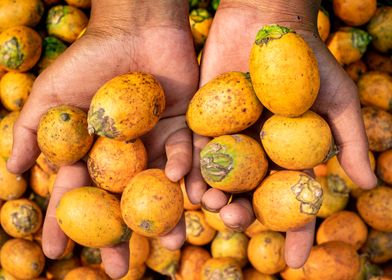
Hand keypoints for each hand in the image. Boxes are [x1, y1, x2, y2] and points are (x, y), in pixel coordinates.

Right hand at [7, 1, 197, 277]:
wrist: (135, 28)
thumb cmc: (89, 59)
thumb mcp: (51, 95)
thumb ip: (31, 131)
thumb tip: (12, 172)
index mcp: (94, 150)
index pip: (77, 194)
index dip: (65, 224)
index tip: (55, 255)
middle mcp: (126, 153)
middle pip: (122, 201)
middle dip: (120, 234)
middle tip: (118, 270)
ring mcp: (156, 143)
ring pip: (160, 188)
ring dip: (166, 215)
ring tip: (170, 243)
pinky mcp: (184, 128)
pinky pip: (188, 155)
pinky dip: (187, 170)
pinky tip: (185, 184)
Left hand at [186, 0, 376, 267]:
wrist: (268, 24)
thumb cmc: (309, 61)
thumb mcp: (338, 99)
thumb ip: (349, 140)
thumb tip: (369, 184)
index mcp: (289, 156)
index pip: (294, 201)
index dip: (298, 232)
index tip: (297, 262)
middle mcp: (258, 154)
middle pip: (251, 195)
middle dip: (244, 213)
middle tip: (236, 221)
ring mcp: (230, 140)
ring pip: (220, 178)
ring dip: (214, 195)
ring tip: (210, 204)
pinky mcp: (204, 123)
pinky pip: (195, 150)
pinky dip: (191, 166)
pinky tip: (186, 180)